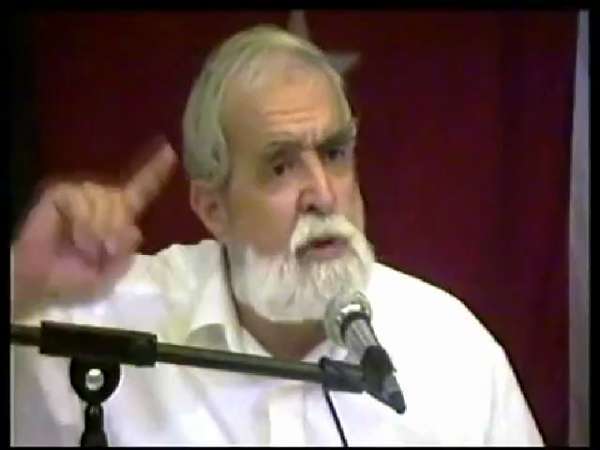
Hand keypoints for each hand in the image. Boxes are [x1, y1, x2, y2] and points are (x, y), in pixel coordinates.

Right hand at [12, 137, 177, 307]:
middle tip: (100, 251)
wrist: (40, 282)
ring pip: (107, 199)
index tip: (170, 150)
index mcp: (118, 215)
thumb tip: (132, 228)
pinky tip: (73, 235)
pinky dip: (82, 222)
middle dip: (115, 229)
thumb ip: (126, 253)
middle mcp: (102, 198)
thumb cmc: (74, 279)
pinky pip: (83, 199)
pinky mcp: (61, 192)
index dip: (155, 171)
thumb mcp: (109, 275)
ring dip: (97, 228)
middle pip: (126, 201)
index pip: (141, 191)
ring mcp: (81, 193)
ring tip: (82, 245)